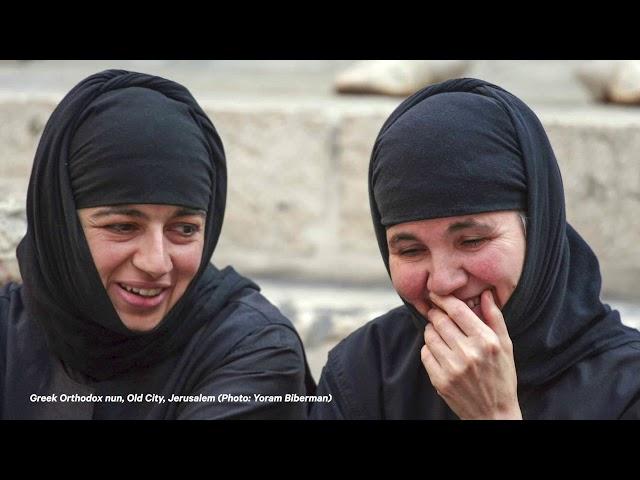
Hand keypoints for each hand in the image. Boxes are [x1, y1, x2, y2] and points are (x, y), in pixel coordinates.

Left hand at [420, 290, 521, 419]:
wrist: (494, 414)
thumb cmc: (502, 376)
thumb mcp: (505, 346)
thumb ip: (495, 318)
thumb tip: (486, 294)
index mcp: (486, 341)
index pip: (457, 310)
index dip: (443, 298)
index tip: (435, 293)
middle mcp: (468, 353)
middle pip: (440, 321)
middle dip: (435, 313)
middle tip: (436, 312)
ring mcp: (452, 368)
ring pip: (430, 336)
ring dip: (431, 330)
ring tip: (439, 332)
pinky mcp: (440, 380)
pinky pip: (425, 353)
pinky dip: (429, 348)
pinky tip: (439, 350)